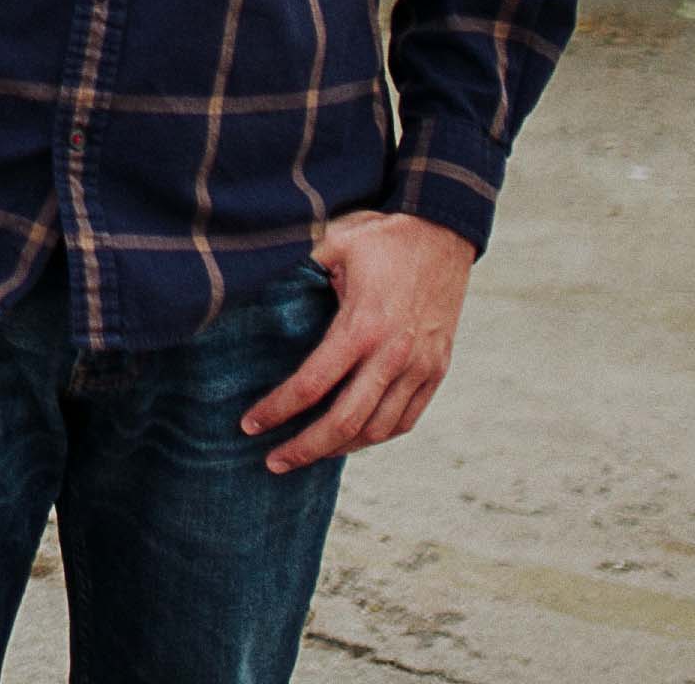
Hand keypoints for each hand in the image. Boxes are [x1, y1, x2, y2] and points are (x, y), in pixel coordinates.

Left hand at [239, 210, 474, 473]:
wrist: (445, 231)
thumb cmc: (383, 235)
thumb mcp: (335, 240)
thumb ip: (296, 264)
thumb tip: (249, 274)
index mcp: (363, 326)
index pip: (313, 385)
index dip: (278, 410)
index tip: (249, 425)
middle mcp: (394, 355)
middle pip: (345, 422)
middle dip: (305, 448)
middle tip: (272, 462)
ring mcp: (420, 367)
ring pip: (378, 429)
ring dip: (340, 448)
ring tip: (307, 454)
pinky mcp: (436, 369)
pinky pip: (406, 419)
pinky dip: (377, 436)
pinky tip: (351, 438)